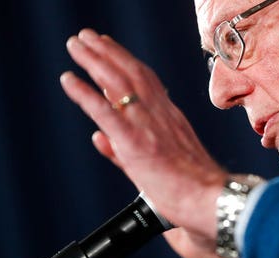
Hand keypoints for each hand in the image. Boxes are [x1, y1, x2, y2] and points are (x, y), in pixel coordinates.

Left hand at [60, 29, 257, 257]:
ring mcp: (148, 127)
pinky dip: (85, 94)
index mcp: (170, 120)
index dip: (125, 61)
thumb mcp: (156, 164)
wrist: (210, 200)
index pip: (146, 82)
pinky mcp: (136, 143)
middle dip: (107, 52)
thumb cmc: (190, 190)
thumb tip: (98, 137)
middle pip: (131, 74)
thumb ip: (122, 150)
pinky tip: (68, 80)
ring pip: (118, 84)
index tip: (108, 48)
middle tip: (86, 36)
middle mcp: (160, 116)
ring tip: (76, 45)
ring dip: (94, 61)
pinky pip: (106, 112)